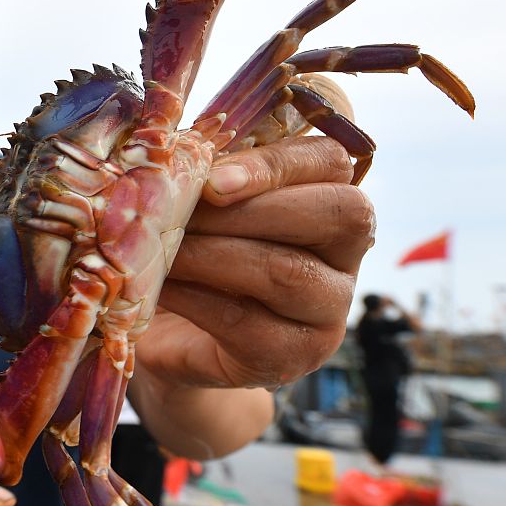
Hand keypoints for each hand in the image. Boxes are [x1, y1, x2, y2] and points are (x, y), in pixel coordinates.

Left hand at [135, 134, 373, 393]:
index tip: (213, 178)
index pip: (332, 162)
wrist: (170, 334)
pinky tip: (160, 285)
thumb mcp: (199, 203)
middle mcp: (346, 253)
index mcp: (330, 195)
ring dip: (211, 254)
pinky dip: (195, 298)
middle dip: (251, 209)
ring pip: (288, 271)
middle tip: (183, 209)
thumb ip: (202, 171)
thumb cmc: (190, 250)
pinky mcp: (293, 356)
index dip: (276, 164)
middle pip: (336, 214)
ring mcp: (328, 310)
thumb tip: (172, 149)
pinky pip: (248, 322)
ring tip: (159, 246)